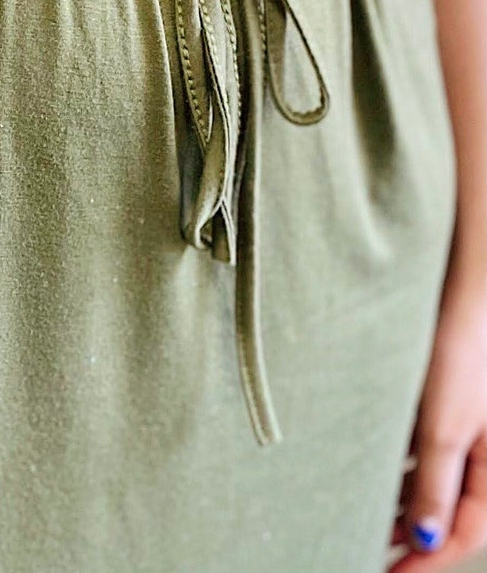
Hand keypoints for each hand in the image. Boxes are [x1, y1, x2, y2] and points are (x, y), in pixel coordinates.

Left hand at [391, 271, 486, 566]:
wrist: (464, 288)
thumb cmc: (462, 353)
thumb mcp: (444, 426)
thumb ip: (434, 485)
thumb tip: (421, 539)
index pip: (463, 532)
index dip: (427, 560)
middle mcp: (484, 452)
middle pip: (448, 511)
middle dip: (411, 536)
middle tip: (368, 554)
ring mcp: (464, 428)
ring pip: (431, 481)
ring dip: (400, 503)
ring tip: (360, 522)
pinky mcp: (443, 404)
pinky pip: (422, 451)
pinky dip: (398, 468)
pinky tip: (367, 474)